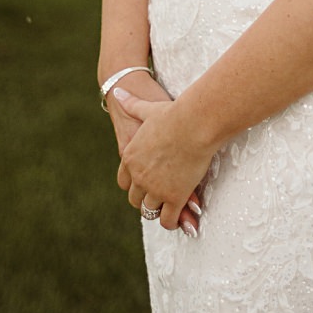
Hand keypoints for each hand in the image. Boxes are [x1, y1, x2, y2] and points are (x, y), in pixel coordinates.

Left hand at [114, 87, 216, 232]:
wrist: (194, 123)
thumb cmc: (175, 113)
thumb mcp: (148, 108)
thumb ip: (131, 104)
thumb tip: (118, 90)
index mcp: (129, 156)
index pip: (125, 182)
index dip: (136, 184)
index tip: (148, 184)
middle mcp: (138, 176)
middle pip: (136, 199)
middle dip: (147, 199)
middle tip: (162, 197)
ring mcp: (155, 188)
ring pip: (150, 210)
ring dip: (160, 209)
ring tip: (172, 208)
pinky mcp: (174, 197)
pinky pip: (168, 219)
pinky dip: (172, 222)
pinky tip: (181, 219)